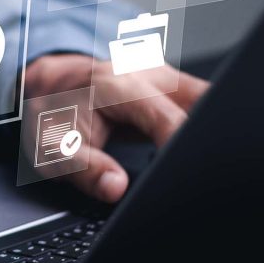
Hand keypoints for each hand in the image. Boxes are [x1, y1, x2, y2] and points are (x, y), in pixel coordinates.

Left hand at [25, 54, 208, 201]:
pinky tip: (198, 150)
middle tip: (202, 171)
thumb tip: (116, 187)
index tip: (188, 177)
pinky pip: (204, 105)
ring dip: (212, 131)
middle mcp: (149, 74)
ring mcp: (167, 78)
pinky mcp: (176, 88)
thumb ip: (85, 169)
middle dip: (212, 137)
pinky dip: (205, 127)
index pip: (169, 118)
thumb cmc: (52, 113)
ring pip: (211, 102)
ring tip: (199, 162)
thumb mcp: (53, 147)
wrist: (51, 83)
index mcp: (119, 85)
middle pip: (205, 103)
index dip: (182, 151)